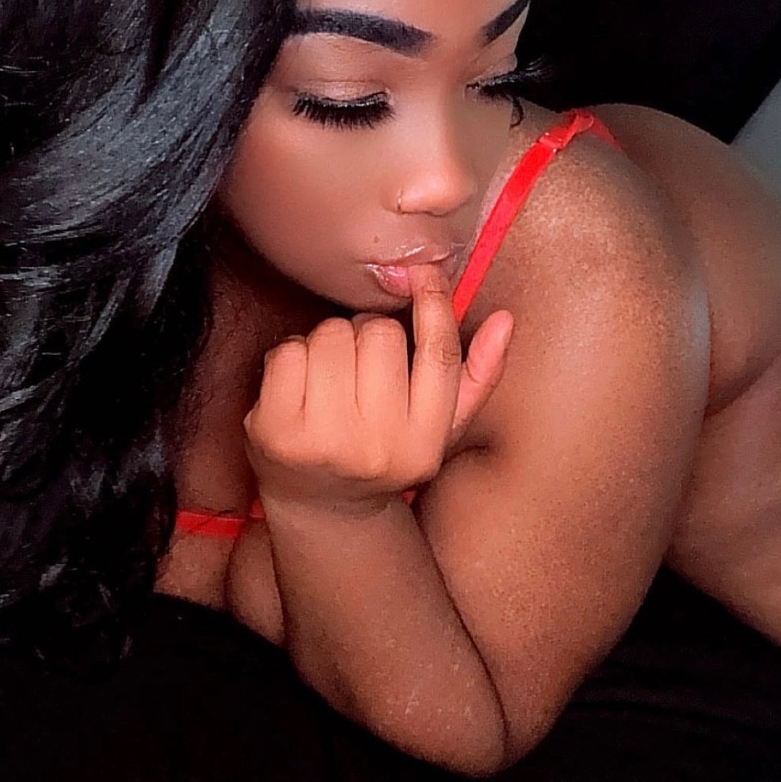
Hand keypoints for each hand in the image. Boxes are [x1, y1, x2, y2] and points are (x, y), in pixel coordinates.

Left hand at [243, 264, 513, 512]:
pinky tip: (298, 388)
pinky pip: (288, 352)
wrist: (321, 507)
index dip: (434, 304)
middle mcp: (377, 447)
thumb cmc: (386, 451)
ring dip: (330, 342)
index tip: (423, 274)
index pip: (438, 354)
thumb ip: (476, 375)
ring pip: (332, 334)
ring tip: (331, 377)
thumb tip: (505, 320)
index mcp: (424, 444)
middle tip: (362, 363)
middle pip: (380, 333)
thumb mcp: (440, 427)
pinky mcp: (275, 431)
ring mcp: (323, 441)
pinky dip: (291, 357)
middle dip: (369, 332)